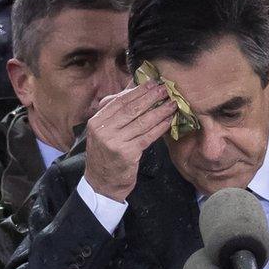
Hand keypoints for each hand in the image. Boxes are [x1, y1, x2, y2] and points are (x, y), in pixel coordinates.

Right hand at [83, 80, 176, 201]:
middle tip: (165, 88)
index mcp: (96, 122)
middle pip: (131, 109)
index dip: (137, 91)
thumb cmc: (106, 155)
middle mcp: (103, 130)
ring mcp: (114, 142)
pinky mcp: (126, 154)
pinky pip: (147, 137)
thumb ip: (117, 111)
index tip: (153, 83)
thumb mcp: (105, 132)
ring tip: (172, 103)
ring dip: (159, 111)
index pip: (119, 101)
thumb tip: (133, 86)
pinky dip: (160, 127)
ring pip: (141, 122)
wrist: (102, 185)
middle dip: (150, 97)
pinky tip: (169, 121)